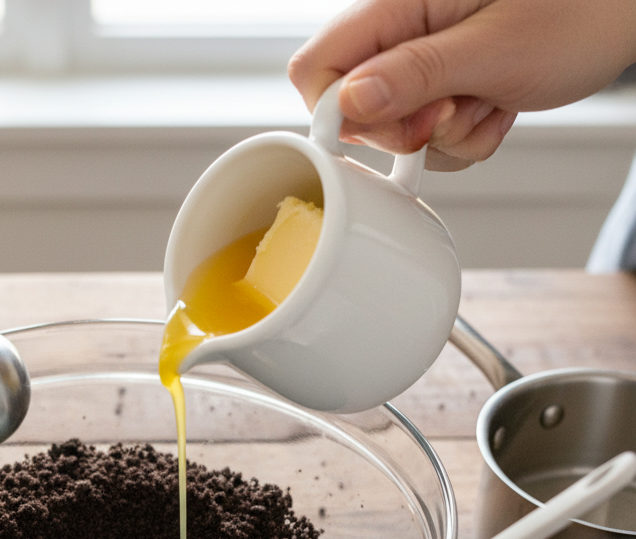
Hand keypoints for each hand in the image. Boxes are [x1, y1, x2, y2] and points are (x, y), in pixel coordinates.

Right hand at [288, 0, 635, 169]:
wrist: (627, 13)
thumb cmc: (581, 11)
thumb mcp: (492, 50)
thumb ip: (412, 76)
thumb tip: (348, 103)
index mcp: (398, 3)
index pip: (319, 67)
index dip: (338, 111)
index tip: (384, 129)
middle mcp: (402, 30)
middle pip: (352, 106)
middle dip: (402, 130)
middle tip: (451, 113)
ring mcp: (422, 61)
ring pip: (394, 130)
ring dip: (443, 139)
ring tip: (489, 101)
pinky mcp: (443, 86)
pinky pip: (430, 137)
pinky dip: (464, 138)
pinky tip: (497, 107)